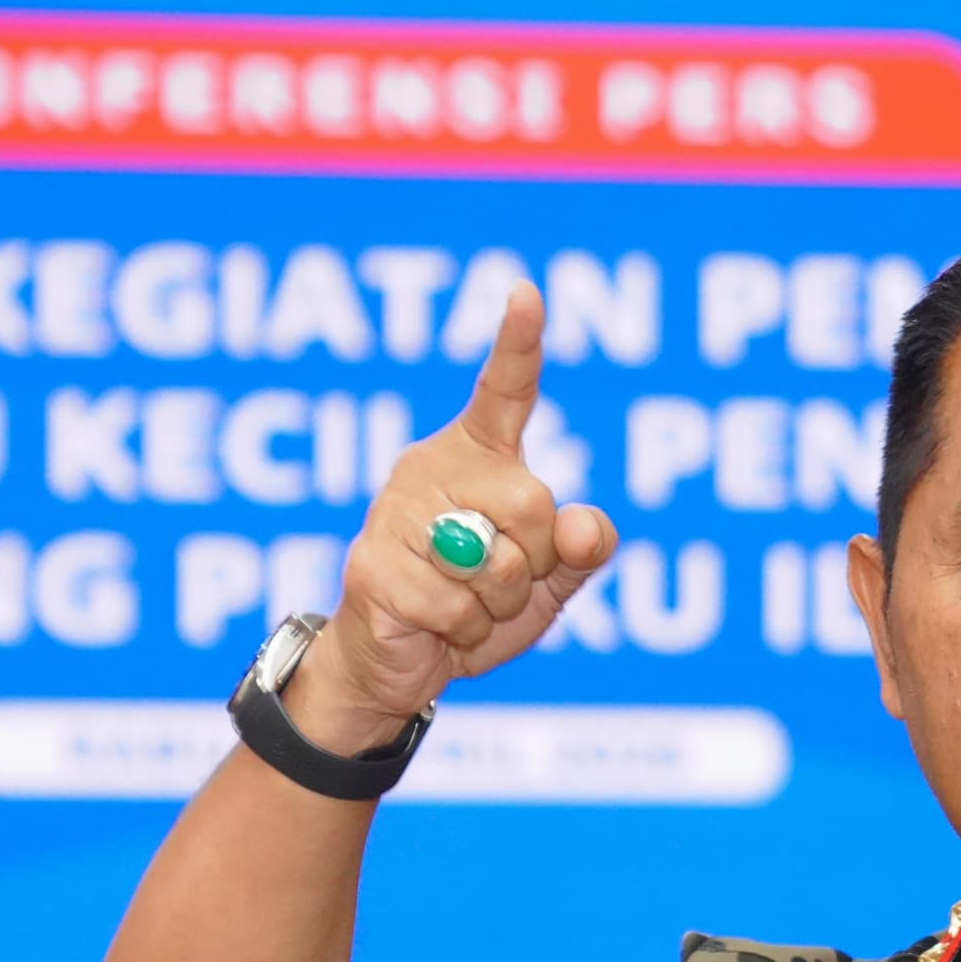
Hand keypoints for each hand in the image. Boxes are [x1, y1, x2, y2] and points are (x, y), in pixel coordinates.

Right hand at [292, 284, 620, 752]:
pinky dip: (463, 631)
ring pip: (495, 561)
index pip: (504, 393)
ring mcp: (395, 514)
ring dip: (496, 604)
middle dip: (531, 561)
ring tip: (461, 605)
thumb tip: (587, 526)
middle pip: (531, 501)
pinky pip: (458, 606)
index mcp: (477, 457)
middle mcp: (430, 468)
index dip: (517, 345)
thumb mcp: (547, 584)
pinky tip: (433, 626)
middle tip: (495, 583)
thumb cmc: (476, 610)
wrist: (399, 667)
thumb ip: (579, 550)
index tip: (527, 293)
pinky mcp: (373, 567)